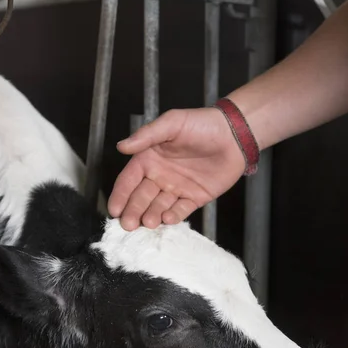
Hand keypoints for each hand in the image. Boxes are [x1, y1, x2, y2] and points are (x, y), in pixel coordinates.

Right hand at [108, 108, 245, 230]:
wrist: (234, 135)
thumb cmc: (202, 124)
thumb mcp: (172, 123)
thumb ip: (147, 135)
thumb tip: (121, 147)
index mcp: (150, 158)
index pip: (129, 180)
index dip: (121, 195)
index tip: (113, 210)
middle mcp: (160, 175)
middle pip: (142, 197)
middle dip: (133, 211)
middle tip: (127, 224)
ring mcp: (177, 188)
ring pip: (159, 206)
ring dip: (152, 215)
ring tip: (148, 222)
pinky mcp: (195, 197)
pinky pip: (181, 210)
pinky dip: (174, 216)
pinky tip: (167, 219)